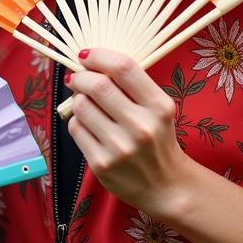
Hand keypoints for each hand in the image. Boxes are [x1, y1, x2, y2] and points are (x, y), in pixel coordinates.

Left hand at [66, 48, 192, 217]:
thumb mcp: (158, 108)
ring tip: (86, 103)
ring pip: (81, 106)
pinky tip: (89, 125)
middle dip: (81, 77)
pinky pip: (76, 129)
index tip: (86, 55)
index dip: (99, 55)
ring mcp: (120, 147)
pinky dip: (77, 121)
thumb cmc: (158, 138)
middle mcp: (142, 126)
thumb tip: (89, 61)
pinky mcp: (102, 164)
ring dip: (77, 99)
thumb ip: (131, 85)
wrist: (167, 187)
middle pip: (97, 85)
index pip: (123, 67)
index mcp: (159, 106)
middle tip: (78, 78)